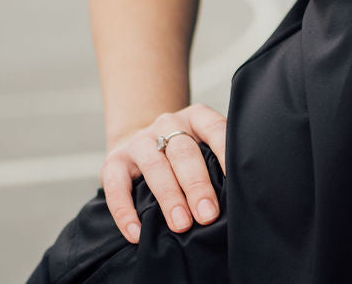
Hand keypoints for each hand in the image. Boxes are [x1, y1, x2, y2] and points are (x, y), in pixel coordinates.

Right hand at [100, 103, 226, 243]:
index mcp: (196, 117)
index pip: (215, 129)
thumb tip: (237, 195)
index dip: (225, 153)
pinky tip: (136, 233)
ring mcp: (140, 141)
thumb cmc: (183, 152)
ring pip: (155, 167)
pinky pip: (117, 187)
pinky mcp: (114, 161)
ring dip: (169, 197)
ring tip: (181, 224)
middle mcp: (168, 124)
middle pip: (184, 152)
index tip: (235, 181)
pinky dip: (125, 212)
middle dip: (197, 184)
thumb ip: (215, 160)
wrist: (139, 140)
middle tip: (208, 214)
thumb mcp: (201, 144)